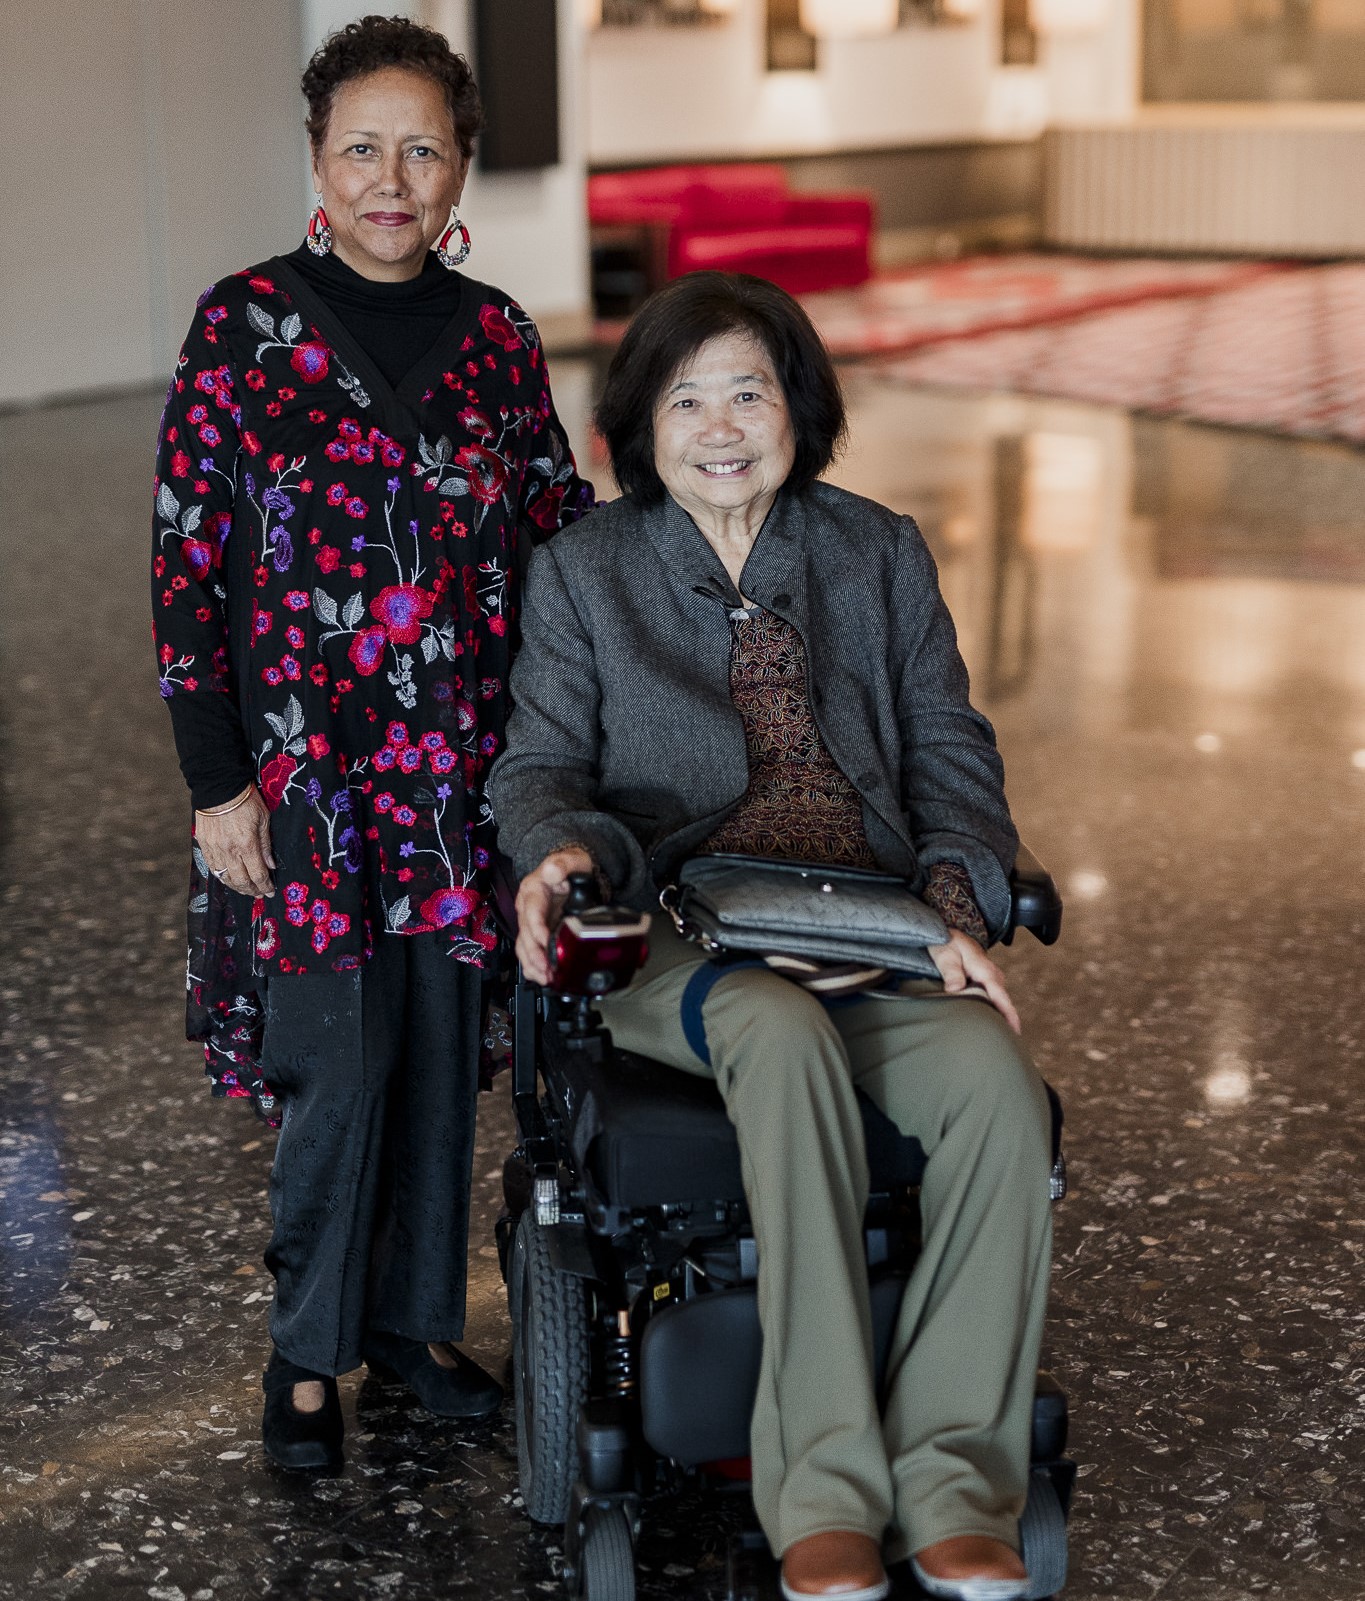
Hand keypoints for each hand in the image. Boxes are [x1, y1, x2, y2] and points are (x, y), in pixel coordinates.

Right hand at [196, 786, 275, 898]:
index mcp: (246, 844)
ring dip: (236, 886)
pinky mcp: (203, 844)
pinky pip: (212, 867)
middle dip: (252, 890)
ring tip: (246, 889)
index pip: (258, 874)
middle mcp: (229, 850)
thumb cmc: (246, 800)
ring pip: (225, 877)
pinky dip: (222, 876)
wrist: (219, 786)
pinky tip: (229, 878)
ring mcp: (214, 848)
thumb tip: (271, 865)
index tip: (270, 891)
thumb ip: (266, 845)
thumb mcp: (264, 819)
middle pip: (241, 880)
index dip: (265, 886)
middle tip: (259, 893)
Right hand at [514, 847, 596, 984]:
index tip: (545, 941)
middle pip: (525, 935)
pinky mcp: (538, 932)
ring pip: (524, 947)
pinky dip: (534, 966)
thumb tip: (553, 871)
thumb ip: (562, 864)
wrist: (573, 870)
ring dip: (533, 964)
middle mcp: (527, 908)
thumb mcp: (571, 859)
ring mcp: (531, 922)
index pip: (531, 912)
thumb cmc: (572, 866)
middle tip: (546, 969)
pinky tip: (541, 977)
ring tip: (545, 978)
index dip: (537, 928)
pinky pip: (530, 951)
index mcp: (532, 890)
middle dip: (534, 954)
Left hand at [928, 928, 1020, 1033]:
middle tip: (1003, 1042)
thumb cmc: (947, 943)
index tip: (1015, 1030)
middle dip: (1005, 1021)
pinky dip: (990, 1007)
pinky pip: (991, 996)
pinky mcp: (986, 980)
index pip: (1000, 995)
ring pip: (997, 1000)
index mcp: (984, 970)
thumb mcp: (945, 955)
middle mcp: (992, 974)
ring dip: (997, 1015)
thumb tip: (955, 989)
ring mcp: (991, 977)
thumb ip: (951, 972)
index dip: (1008, 1013)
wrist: (949, 933)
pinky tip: (986, 1021)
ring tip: (996, 1036)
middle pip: (1002, 1002)